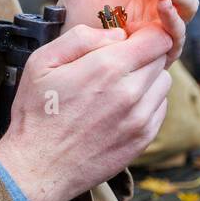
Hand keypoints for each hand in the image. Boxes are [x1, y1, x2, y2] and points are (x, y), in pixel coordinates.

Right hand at [0, 22, 173, 200]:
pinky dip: (146, 103)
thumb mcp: (42, 62)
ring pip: (163, 83)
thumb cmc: (36, 114)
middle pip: (161, 59)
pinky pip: (159, 109)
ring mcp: (140, 118)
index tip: (130, 38)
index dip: (146, 33)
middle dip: (143, 55)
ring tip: (117, 87)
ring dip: (147, 79)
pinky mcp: (142, 139)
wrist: (38, 167)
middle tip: (117, 64)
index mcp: (107, 68)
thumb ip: (81, 38)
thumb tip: (117, 35)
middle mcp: (130, 92)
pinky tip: (120, 108)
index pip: (157, 38)